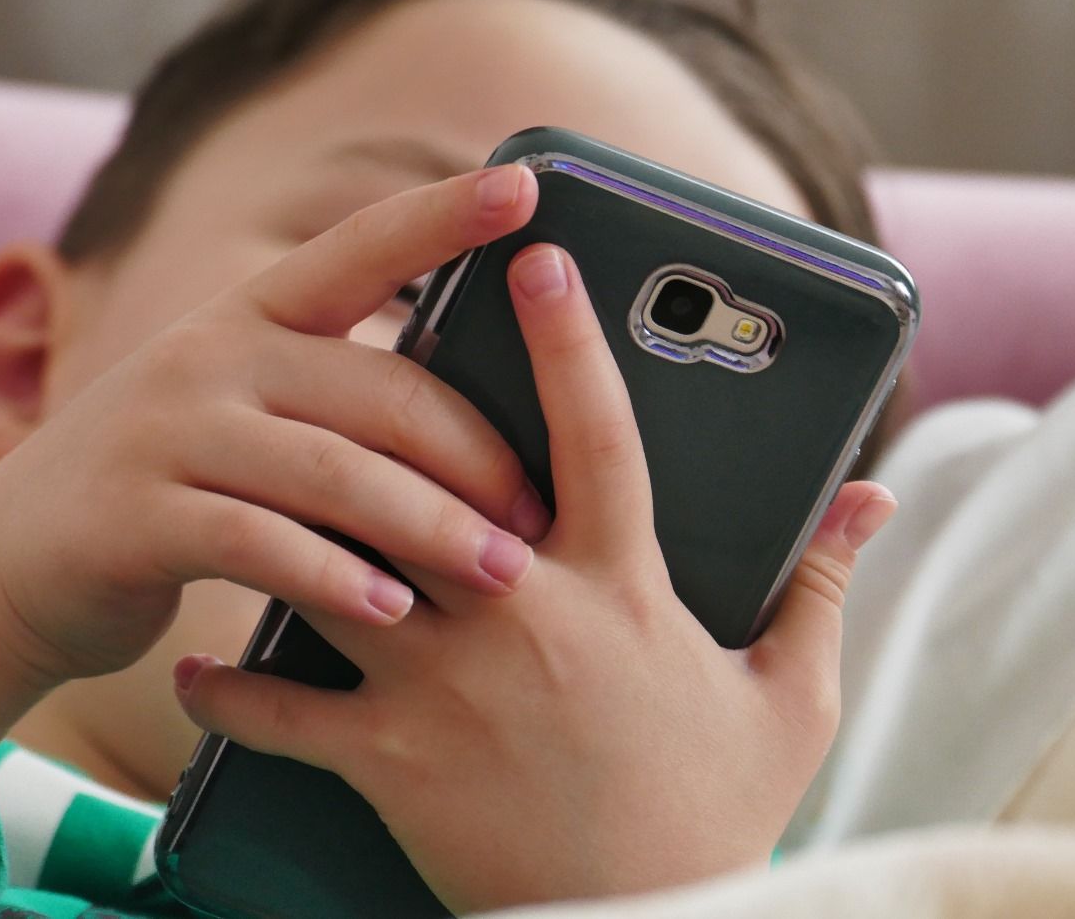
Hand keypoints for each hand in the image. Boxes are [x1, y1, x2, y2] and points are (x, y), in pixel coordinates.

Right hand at [0, 165, 546, 804]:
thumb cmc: (177, 486)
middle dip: (477, 455)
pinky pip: (260, 544)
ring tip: (503, 572)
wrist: (9, 564)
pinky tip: (392, 611)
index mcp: (253, 314)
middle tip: (541, 515)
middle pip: (380, 391)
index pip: (361, 247)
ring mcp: (167, 431)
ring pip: (334, 473)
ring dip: (430, 528)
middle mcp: (211, 354)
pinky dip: (334, 578)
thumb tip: (489, 412)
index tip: (528, 185)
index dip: (445, 214)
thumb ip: (338, 398)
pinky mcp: (135, 517)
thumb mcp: (246, 413)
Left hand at [175, 243, 899, 912]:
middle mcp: (522, 615)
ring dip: (295, 529)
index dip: (570, 338)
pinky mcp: (388, 760)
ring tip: (260, 495)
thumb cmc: (717, 817)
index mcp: (621, 588)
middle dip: (393, 411)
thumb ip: (824, 586)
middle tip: (357, 357)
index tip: (538, 258)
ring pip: (339, 567)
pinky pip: (283, 711)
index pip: (597, 434)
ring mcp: (443, 685)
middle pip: (431, 478)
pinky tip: (200, 665)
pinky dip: (232, 691)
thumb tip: (873, 499)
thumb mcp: (794, 700)